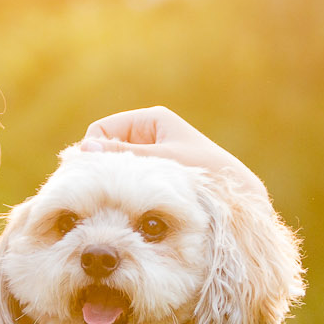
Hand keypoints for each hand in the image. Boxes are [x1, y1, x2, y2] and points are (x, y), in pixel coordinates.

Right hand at [77, 106, 266, 200]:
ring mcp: (152, 151)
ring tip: (113, 199)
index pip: (102, 130)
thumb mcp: (161, 164)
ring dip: (114, 180)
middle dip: (101, 167)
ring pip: (117, 164)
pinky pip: (129, 176)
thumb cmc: (205, 175)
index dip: (92, 152)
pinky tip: (126, 204)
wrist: (237, 199)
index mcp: (151, 120)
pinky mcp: (156, 171)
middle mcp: (150, 132)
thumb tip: (86, 148)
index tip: (89, 177)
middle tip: (96, 192)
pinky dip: (125, 188)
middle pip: (107, 147)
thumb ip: (125, 156)